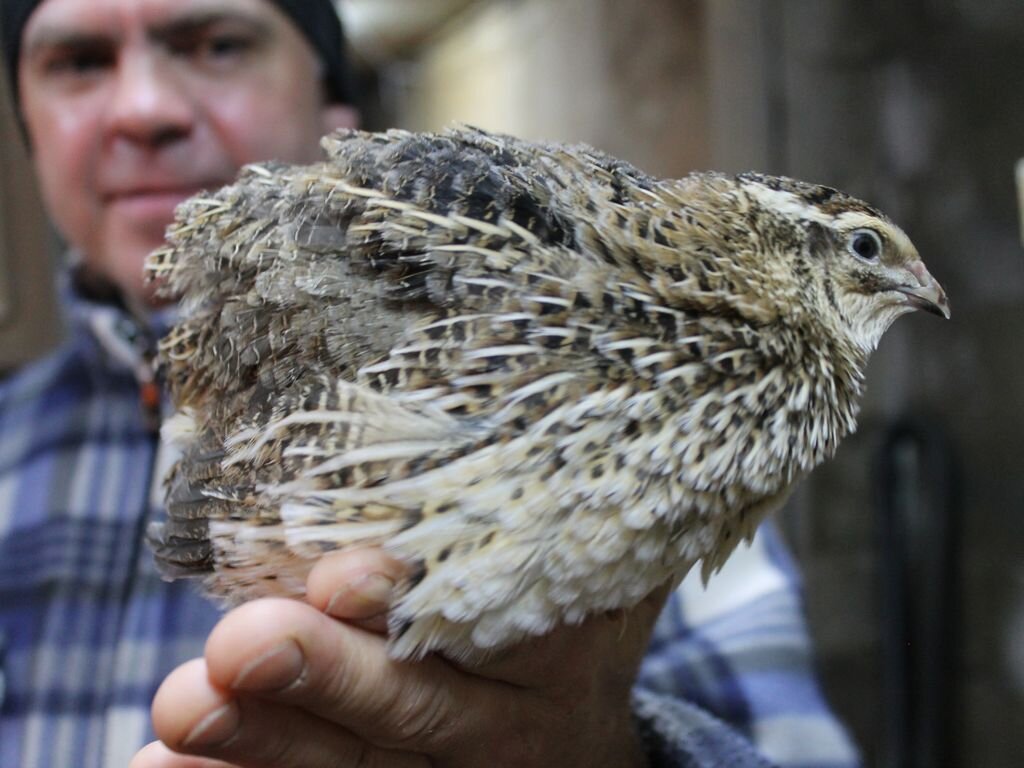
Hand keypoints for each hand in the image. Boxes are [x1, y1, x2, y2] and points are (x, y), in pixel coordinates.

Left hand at [131, 549, 667, 767]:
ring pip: (349, 762)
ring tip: (182, 702)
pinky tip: (163, 762)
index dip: (412, 602)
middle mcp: (507, 722)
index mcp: (561, 650)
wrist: (577, 734)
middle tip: (242, 644)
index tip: (341, 575)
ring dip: (260, 735)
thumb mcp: (601, 563)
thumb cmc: (572, 613)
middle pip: (412, 703)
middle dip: (325, 674)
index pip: (493, 623)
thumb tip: (536, 388)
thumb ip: (551, 499)